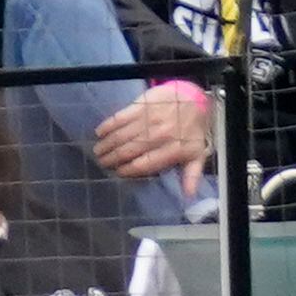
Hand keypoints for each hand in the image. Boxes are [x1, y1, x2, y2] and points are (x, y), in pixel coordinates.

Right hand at [91, 83, 209, 197]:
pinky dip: (108, 125)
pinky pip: (120, 117)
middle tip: (102, 163)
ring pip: (122, 135)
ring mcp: (148, 120)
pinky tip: (99, 132)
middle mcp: (158, 136)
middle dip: (113, 158)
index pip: (145, 163)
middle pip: (130, 150)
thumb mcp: (198, 155)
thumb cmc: (194, 131)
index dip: (129, 169)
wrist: (193, 99)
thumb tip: (188, 196)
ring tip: (98, 151)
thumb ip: (192, 175)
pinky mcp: (141, 106)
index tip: (118, 172)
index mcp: (172, 150)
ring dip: (108, 144)